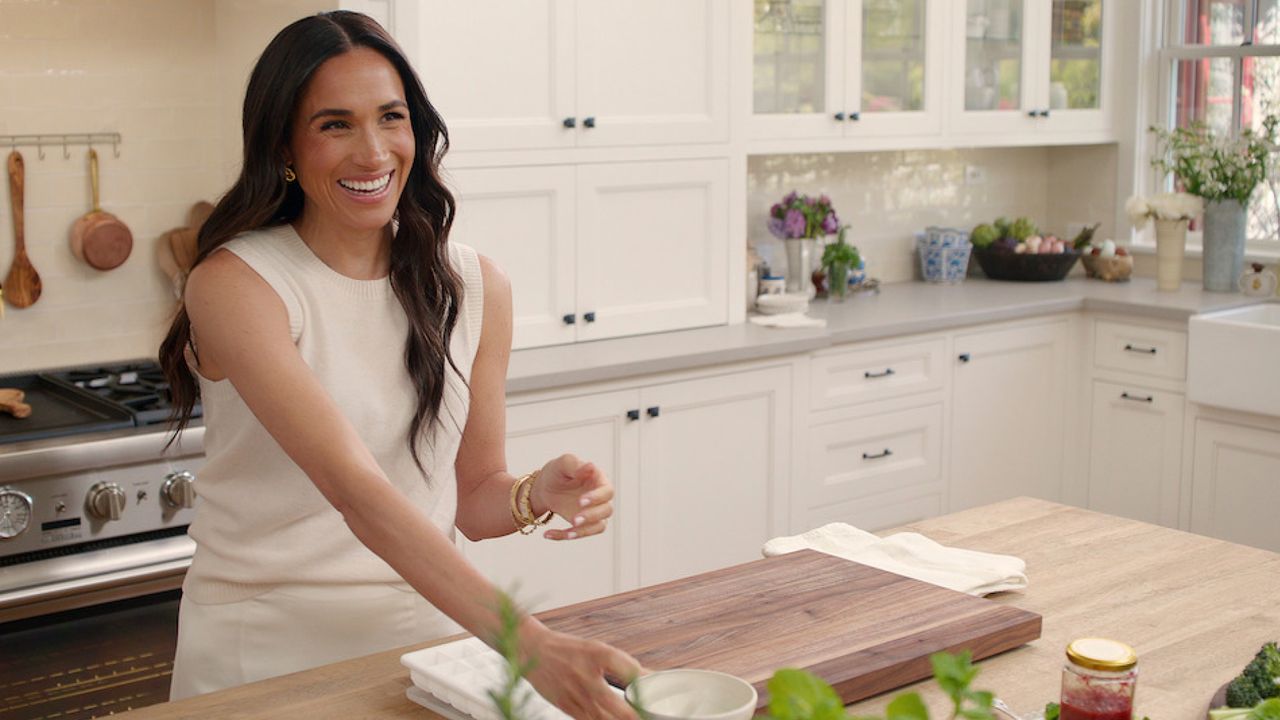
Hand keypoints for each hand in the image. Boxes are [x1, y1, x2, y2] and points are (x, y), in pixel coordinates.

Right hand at [521, 622, 640, 719]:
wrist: (533, 651)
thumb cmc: (569, 650)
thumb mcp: (599, 650)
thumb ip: (625, 665)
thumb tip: (651, 677)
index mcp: (600, 655)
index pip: (633, 672)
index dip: (649, 687)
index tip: (658, 697)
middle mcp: (588, 676)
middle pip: (621, 709)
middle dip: (637, 717)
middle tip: (651, 718)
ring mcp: (577, 695)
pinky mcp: (567, 707)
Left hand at [533, 453, 613, 540]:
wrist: (545, 487)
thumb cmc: (558, 472)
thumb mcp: (563, 464)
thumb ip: (575, 465)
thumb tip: (591, 466)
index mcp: (599, 481)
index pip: (607, 491)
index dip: (597, 498)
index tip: (581, 501)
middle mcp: (601, 498)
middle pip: (607, 510)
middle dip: (592, 516)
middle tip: (575, 520)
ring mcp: (594, 513)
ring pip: (599, 526)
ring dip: (584, 531)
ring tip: (567, 533)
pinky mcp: (584, 525)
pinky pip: (580, 534)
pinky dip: (564, 536)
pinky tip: (548, 534)